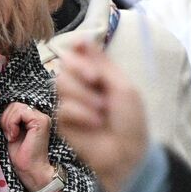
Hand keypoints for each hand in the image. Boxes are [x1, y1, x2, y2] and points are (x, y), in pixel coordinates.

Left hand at [1, 102, 54, 191]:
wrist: (30, 170)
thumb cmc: (21, 155)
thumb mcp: (11, 132)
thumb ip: (10, 120)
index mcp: (33, 118)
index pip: (15, 106)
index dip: (6, 118)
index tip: (8, 134)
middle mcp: (40, 115)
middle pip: (14, 105)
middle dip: (6, 119)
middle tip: (9, 135)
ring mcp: (42, 117)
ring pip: (16, 107)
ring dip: (9, 122)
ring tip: (12, 136)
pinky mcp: (40, 121)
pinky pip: (20, 112)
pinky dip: (12, 123)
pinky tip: (15, 136)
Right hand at [54, 41, 149, 191]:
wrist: (126, 153)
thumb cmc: (130, 121)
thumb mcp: (123, 87)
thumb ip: (101, 63)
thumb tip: (81, 39)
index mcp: (98, 74)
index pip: (79, 52)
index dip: (79, 50)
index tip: (85, 51)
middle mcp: (82, 84)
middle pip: (65, 64)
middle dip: (81, 71)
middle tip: (97, 82)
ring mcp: (70, 102)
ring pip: (60, 83)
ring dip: (84, 95)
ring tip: (102, 111)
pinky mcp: (63, 121)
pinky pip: (63, 107)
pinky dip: (81, 114)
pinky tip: (95, 124)